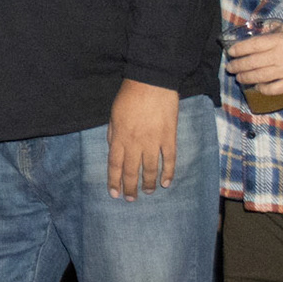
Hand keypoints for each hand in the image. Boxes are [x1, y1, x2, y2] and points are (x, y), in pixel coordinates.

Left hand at [107, 78, 178, 200]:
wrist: (151, 82)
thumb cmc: (129, 96)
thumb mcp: (113, 115)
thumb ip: (113, 134)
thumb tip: (114, 149)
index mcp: (119, 137)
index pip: (115, 165)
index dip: (114, 181)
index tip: (114, 193)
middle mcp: (135, 143)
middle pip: (131, 171)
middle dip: (130, 188)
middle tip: (131, 199)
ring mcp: (153, 141)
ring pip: (150, 169)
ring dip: (148, 183)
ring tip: (148, 192)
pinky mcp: (169, 137)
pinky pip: (169, 159)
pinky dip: (168, 173)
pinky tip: (166, 183)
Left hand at [225, 25, 282, 94]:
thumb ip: (282, 28)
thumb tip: (269, 28)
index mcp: (279, 40)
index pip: (251, 45)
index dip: (238, 49)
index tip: (231, 52)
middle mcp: (278, 56)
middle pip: (250, 62)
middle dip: (236, 65)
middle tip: (230, 67)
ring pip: (257, 76)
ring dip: (244, 77)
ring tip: (239, 77)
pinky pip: (271, 89)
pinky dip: (261, 88)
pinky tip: (257, 87)